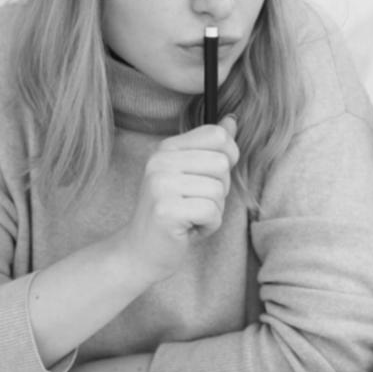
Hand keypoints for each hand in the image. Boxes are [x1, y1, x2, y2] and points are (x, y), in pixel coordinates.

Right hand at [120, 116, 239, 283]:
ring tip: (191, 217)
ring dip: (214, 211)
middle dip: (220, 190)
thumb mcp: (193, 175)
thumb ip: (212, 148)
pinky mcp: (166, 211)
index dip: (228, 159)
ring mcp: (160, 185)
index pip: (217, 136)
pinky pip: (212, 212)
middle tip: (195, 204)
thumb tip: (232, 120)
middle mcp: (160, 161)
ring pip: (219, 190)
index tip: (209, 178)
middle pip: (222, 164)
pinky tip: (188, 230)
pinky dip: (208, 226)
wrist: (140, 252)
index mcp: (167, 148)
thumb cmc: (174, 214)